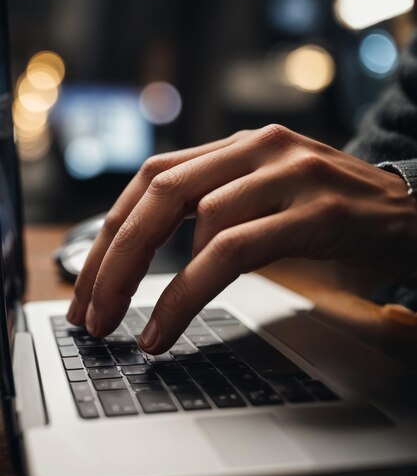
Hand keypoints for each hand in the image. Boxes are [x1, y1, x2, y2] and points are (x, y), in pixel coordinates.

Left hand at [67, 125, 416, 353]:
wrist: (413, 210)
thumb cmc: (332, 211)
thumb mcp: (264, 196)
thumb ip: (213, 206)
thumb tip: (145, 249)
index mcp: (236, 147)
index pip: (152, 177)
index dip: (110, 232)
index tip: (87, 284)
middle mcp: (257, 149)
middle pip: (159, 191)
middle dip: (113, 257)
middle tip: (90, 313)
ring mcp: (289, 174)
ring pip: (196, 220)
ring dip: (148, 283)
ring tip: (129, 329)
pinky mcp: (316, 210)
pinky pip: (234, 250)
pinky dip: (190, 292)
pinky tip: (168, 326)